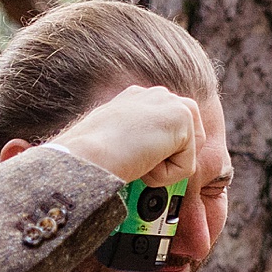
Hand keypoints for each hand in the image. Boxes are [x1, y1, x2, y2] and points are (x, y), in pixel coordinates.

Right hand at [48, 85, 204, 186]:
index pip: (168, 134)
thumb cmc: (91, 157)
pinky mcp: (182, 117)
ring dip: (164, 169)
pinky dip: (165, 176)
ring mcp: (170, 102)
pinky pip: (187, 168)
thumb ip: (138, 141)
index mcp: (139, 99)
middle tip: (137, 162)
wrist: (85, 157)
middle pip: (186, 143)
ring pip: (187, 155)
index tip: (137, 161)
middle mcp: (157, 95)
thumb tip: (150, 159)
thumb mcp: (116, 142)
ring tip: (137, 159)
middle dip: (167, 161)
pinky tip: (141, 161)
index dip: (159, 156)